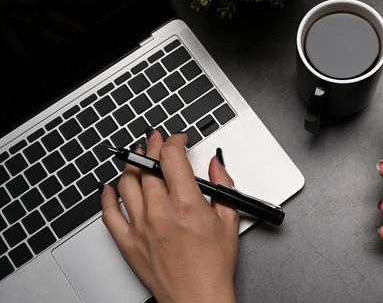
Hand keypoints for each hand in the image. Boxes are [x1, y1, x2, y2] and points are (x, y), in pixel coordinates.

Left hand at [100, 130, 238, 302]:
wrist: (197, 298)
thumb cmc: (214, 267)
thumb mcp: (229, 222)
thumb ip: (223, 187)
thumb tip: (217, 166)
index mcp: (187, 204)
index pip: (171, 156)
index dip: (174, 140)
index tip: (178, 139)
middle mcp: (160, 212)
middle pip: (148, 166)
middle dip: (153, 146)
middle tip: (156, 140)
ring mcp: (141, 226)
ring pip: (127, 184)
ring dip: (131, 165)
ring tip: (137, 158)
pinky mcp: (128, 242)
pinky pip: (109, 214)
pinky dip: (108, 196)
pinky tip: (110, 188)